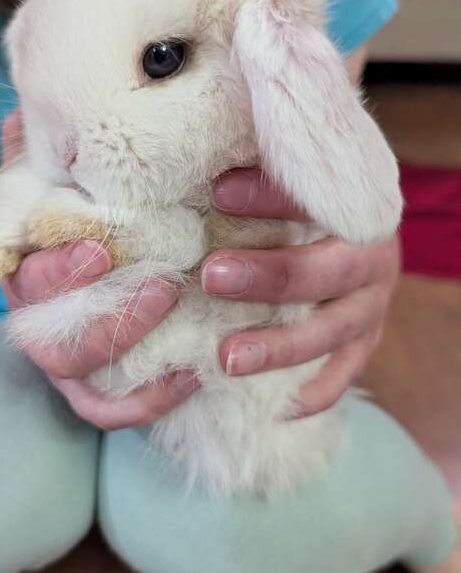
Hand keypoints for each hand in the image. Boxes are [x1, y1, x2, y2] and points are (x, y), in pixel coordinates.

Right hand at [0, 111, 198, 428]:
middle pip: (51, 338)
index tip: (102, 248)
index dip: (61, 270)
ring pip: (83, 376)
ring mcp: (71, 362)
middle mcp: (42, 322)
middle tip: (162, 286)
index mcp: (32, 272)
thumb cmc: (91, 217)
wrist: (114, 266)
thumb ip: (52, 156)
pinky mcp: (102, 390)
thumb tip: (32, 112)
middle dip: (105, 315)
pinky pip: (114, 410)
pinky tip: (192, 375)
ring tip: (182, 316)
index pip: (31, 280)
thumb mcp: (73, 182)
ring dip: (131, 348)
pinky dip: (148, 401)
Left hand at [202, 167, 399, 416]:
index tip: (218, 192)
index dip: (267, 196)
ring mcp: (371, 306)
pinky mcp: (366, 342)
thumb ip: (258, 167)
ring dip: (280, 347)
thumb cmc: (307, 198)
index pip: (314, 200)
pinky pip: (344, 374)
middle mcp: (371, 259)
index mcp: (355, 209)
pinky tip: (276, 407)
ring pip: (332, 332)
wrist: (358, 229)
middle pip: (325, 272)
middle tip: (211, 276)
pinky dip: (314, 393)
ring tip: (226, 358)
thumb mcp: (293, 176)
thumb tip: (200, 165)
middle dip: (268, 276)